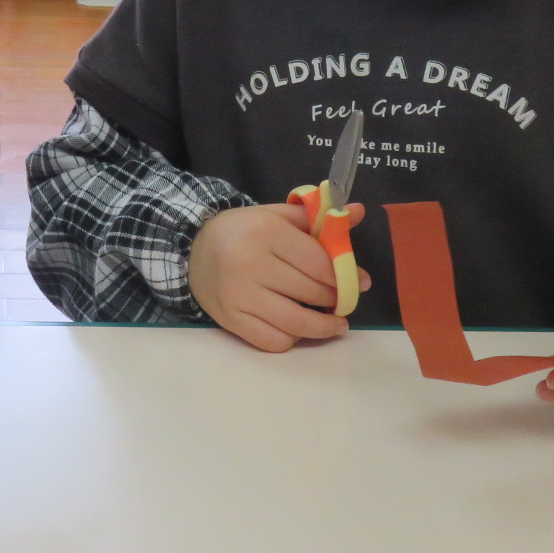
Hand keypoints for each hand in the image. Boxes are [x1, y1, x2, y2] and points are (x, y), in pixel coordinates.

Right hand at [187, 202, 369, 352]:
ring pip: (296, 323)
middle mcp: (251, 264)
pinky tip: (299, 330)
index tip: (360, 282)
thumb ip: (318, 217)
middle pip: (311, 293)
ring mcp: (239, 296)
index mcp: (266, 232)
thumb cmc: (243, 230)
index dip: (345, 276)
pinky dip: (292, 339)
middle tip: (345, 301)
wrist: (193, 250)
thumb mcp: (277, 215)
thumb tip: (359, 212)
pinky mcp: (231, 320)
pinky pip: (272, 341)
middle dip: (336, 300)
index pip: (319, 263)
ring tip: (336, 324)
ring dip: (323, 327)